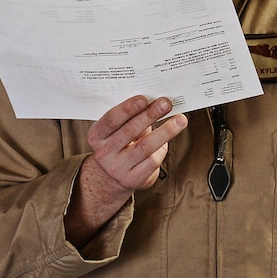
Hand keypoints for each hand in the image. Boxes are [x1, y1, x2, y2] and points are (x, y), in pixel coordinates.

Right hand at [65, 96, 185, 246]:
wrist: (111, 178)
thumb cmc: (120, 145)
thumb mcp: (117, 132)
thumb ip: (131, 119)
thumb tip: (155, 102)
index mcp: (96, 136)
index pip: (111, 120)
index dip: (127, 109)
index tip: (144, 98)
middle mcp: (103, 152)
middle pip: (129, 131)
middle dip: (150, 115)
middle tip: (166, 103)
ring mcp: (117, 168)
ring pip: (144, 147)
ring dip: (165, 131)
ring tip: (180, 120)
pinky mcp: (132, 180)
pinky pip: (152, 162)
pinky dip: (162, 149)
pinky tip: (169, 139)